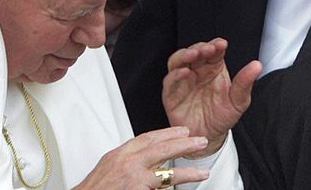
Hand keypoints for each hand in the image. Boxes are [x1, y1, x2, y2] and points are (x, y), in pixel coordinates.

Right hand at [73, 126, 209, 188]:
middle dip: (183, 144)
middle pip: (161, 149)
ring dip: (187, 172)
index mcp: (119, 155)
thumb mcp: (108, 167)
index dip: (167, 133)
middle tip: (200, 142)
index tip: (182, 131)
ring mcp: (134, 180)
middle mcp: (128, 165)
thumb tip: (145, 161)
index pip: (147, 138)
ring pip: (167, 173)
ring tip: (202, 172)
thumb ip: (127, 161)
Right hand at [162, 38, 260, 158]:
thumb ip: (244, 83)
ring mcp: (183, 81)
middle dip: (199, 48)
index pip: (213, 51)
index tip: (222, 44)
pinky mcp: (171, 94)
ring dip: (184, 55)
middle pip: (194, 52)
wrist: (209, 138)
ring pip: (177, 61)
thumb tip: (257, 65)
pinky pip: (170, 82)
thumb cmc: (222, 116)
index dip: (216, 45)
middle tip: (208, 49)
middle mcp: (197, 71)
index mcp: (213, 68)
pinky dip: (175, 75)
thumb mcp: (238, 101)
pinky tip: (184, 72)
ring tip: (193, 54)